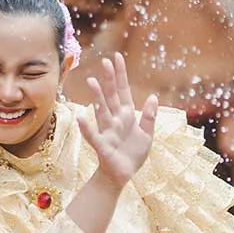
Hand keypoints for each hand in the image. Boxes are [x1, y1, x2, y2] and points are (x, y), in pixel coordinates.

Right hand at [77, 52, 158, 187]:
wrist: (123, 175)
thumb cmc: (132, 154)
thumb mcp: (147, 134)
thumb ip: (149, 116)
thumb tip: (152, 96)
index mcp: (126, 115)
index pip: (123, 91)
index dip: (121, 74)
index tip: (117, 57)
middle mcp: (115, 120)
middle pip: (112, 96)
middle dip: (109, 80)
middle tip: (105, 62)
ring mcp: (108, 132)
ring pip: (102, 111)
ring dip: (97, 97)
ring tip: (92, 81)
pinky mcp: (103, 146)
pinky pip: (94, 136)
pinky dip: (87, 128)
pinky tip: (81, 118)